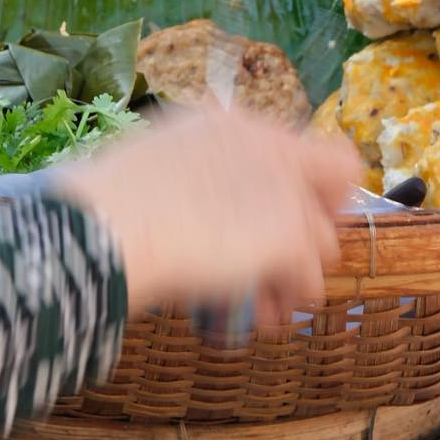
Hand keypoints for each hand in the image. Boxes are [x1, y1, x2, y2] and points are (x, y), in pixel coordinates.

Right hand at [52, 105, 361, 325]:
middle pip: (332, 189)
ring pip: (324, 242)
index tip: (282, 216)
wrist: (107, 226)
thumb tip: (212, 208)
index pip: (306, 147)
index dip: (304, 186)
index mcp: (230, 124)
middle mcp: (266, 145)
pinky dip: (284, 302)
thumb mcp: (160, 164)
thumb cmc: (109, 201)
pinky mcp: (289, 234)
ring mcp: (283, 189)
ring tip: (261, 302)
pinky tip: (255, 314)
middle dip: (309, 232)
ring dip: (295, 275)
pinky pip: (310, 283)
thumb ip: (202, 172)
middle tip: (280, 264)